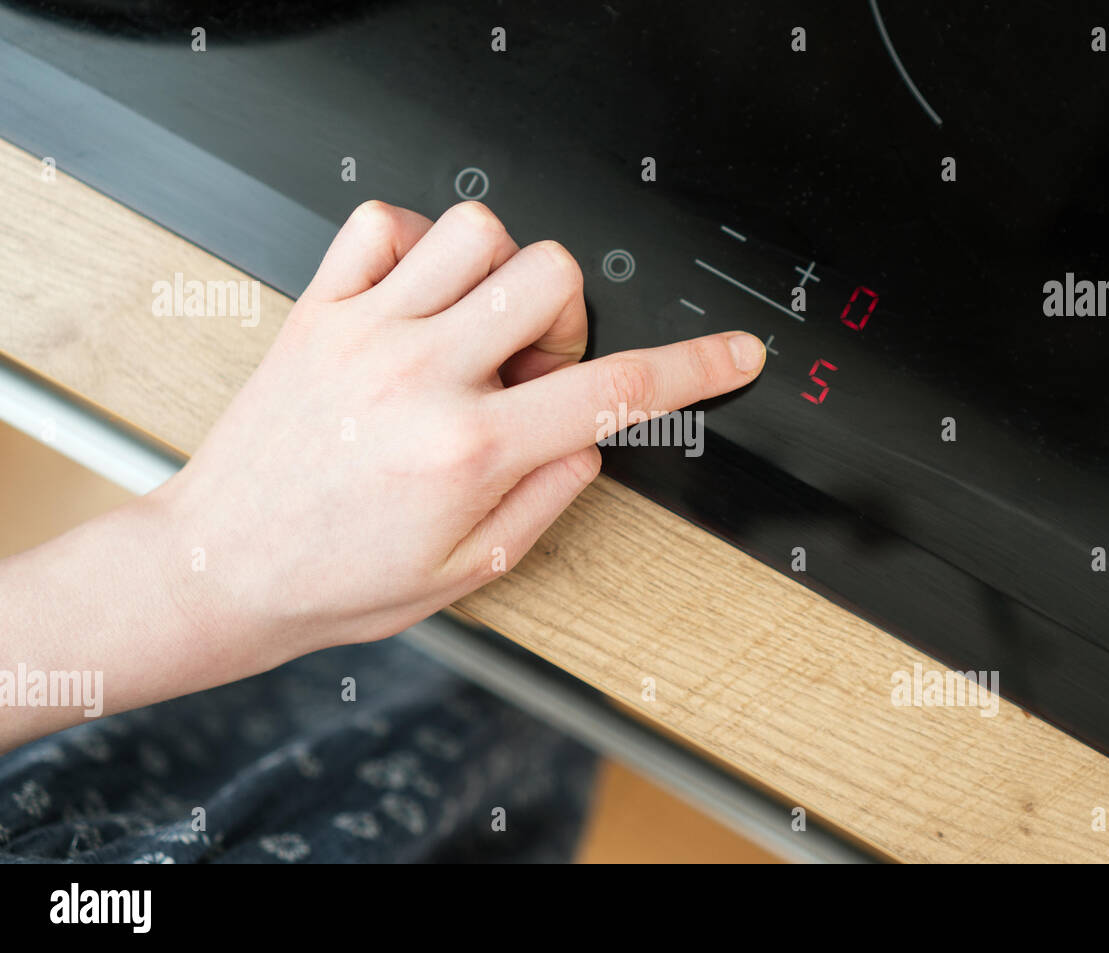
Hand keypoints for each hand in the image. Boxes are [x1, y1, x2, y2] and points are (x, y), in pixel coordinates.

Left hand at [155, 200, 766, 668]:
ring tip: (476, 329)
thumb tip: (595, 437)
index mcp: (468, 452)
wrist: (221, 570)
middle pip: (551, 276)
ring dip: (502, 272)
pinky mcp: (317, 311)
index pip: (615, 394)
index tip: (733, 355)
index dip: (696, 369)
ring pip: (477, 230)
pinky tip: (417, 299)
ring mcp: (365, 334)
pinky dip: (416, 244)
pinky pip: (381, 223)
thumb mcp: (469, 571)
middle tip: (534, 368)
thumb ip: (549, 496)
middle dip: (569, 319)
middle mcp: (420, 378)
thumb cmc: (334, 580)